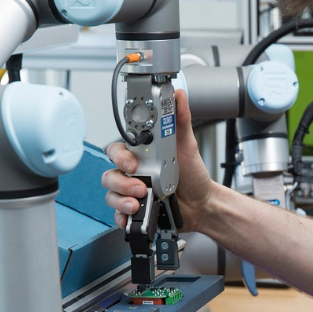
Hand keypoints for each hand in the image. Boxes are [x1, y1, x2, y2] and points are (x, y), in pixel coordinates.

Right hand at [103, 89, 213, 232]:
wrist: (202, 204)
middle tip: (140, 186)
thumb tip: (178, 95)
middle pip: (110, 173)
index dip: (119, 155)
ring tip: (141, 201)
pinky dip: (123, 216)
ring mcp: (132, 192)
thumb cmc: (193, 174)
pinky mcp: (135, 210)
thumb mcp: (188, 145)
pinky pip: (118, 214)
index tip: (132, 163)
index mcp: (142, 155)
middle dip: (121, 181)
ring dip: (122, 199)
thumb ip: (180, 119)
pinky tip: (135, 214)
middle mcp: (134, 172)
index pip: (118, 150)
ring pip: (111, 194)